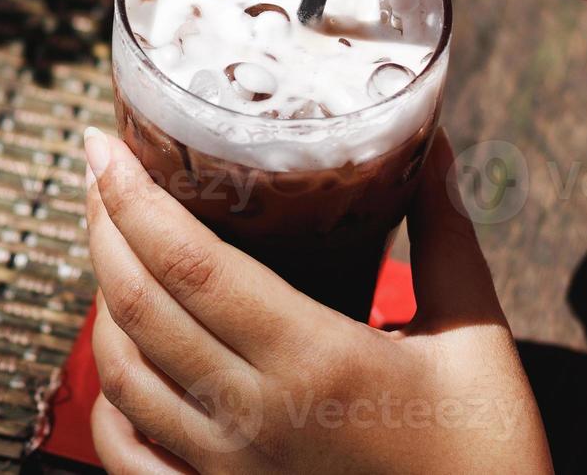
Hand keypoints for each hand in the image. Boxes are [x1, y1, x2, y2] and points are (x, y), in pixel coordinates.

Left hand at [83, 127, 551, 474]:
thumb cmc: (489, 461)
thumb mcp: (477, 342)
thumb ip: (446, 238)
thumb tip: (434, 146)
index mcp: (315, 360)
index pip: (190, 265)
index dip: (133, 197)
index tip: (105, 144)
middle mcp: (254, 414)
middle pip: (139, 304)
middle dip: (104, 225)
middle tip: (98, 170)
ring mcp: (226, 469)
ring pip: (121, 371)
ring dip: (101, 299)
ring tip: (109, 245)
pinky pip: (126, 451)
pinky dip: (107, 394)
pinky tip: (117, 354)